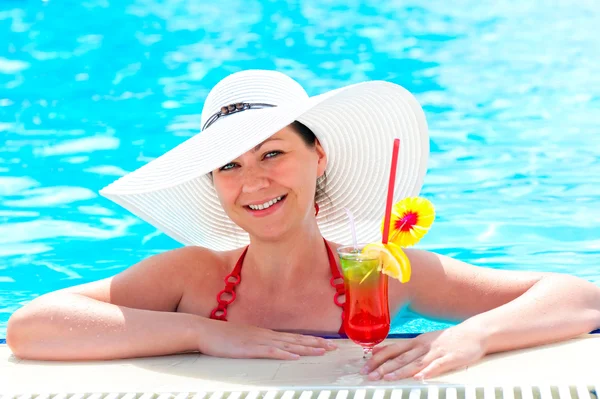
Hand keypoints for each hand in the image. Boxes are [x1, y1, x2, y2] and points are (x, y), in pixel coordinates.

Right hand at [198, 318, 337, 359]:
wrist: (205, 330)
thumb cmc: (221, 336)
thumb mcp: (244, 338)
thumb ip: (257, 342)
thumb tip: (270, 348)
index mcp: (265, 333)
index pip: (293, 337)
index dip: (310, 340)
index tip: (325, 343)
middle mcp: (266, 335)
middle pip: (295, 340)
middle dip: (315, 344)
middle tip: (332, 348)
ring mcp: (258, 341)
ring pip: (288, 346)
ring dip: (306, 349)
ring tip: (321, 352)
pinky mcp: (249, 349)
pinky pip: (270, 352)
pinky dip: (284, 354)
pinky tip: (294, 357)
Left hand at [361, 324, 486, 380]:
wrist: (473, 333)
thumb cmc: (446, 339)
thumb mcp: (422, 340)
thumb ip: (403, 347)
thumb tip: (380, 351)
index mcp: (415, 342)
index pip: (392, 350)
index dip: (378, 358)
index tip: (365, 366)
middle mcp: (422, 346)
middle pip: (400, 358)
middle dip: (384, 367)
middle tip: (370, 376)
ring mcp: (436, 352)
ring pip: (415, 363)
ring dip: (400, 371)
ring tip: (388, 379)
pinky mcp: (450, 358)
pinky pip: (437, 366)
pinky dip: (427, 372)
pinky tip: (419, 378)